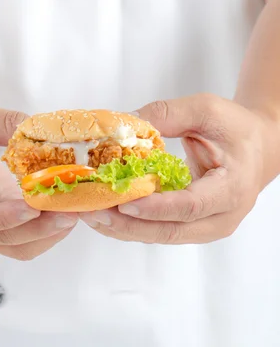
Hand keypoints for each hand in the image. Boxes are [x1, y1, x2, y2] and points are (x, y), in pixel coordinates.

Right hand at [0, 103, 76, 259]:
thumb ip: (3, 124)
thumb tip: (41, 132)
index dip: (5, 216)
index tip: (33, 209)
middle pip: (6, 238)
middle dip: (42, 227)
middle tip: (72, 209)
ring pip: (21, 247)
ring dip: (50, 233)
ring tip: (76, 209)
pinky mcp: (1, 229)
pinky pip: (28, 241)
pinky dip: (49, 231)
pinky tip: (66, 210)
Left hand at [81, 94, 279, 243]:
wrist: (258, 149)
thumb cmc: (237, 129)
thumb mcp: (208, 110)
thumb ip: (169, 114)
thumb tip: (125, 125)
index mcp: (233, 188)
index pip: (192, 206)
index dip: (156, 208)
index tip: (124, 203)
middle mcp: (222, 217)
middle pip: (172, 230)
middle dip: (128, 224)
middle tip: (93, 211)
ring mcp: (208, 228)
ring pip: (161, 236)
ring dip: (123, 228)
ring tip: (89, 214)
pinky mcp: (193, 229)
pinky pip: (159, 231)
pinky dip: (131, 225)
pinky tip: (105, 214)